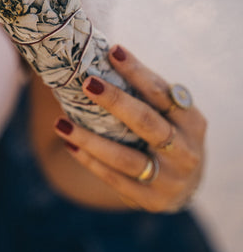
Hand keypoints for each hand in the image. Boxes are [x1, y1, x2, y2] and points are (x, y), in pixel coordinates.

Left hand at [54, 45, 206, 211]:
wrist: (183, 183)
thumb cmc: (169, 133)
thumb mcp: (171, 114)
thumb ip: (147, 93)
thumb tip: (105, 54)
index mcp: (192, 121)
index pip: (161, 92)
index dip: (137, 71)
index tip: (112, 51)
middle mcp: (186, 151)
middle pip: (146, 122)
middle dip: (115, 101)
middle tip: (87, 83)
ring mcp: (170, 179)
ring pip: (124, 157)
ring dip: (89, 139)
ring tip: (60, 123)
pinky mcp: (151, 200)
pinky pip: (114, 178)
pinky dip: (89, 160)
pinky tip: (69, 144)